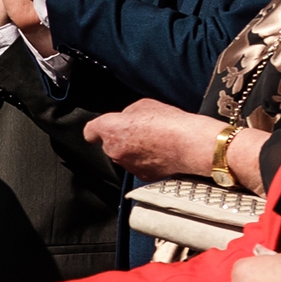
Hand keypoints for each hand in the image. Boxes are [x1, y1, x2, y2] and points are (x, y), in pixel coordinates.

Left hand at [90, 98, 222, 180]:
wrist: (189, 145)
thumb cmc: (169, 123)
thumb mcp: (144, 105)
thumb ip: (128, 114)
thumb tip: (127, 120)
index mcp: (111, 129)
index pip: (90, 131)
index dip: (95, 131)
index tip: (97, 131)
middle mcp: (114, 150)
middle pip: (110, 144)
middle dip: (121, 139)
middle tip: (141, 131)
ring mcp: (127, 165)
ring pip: (124, 157)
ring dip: (133, 151)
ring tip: (155, 141)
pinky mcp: (141, 176)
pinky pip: (138, 166)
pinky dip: (146, 161)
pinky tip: (160, 153)